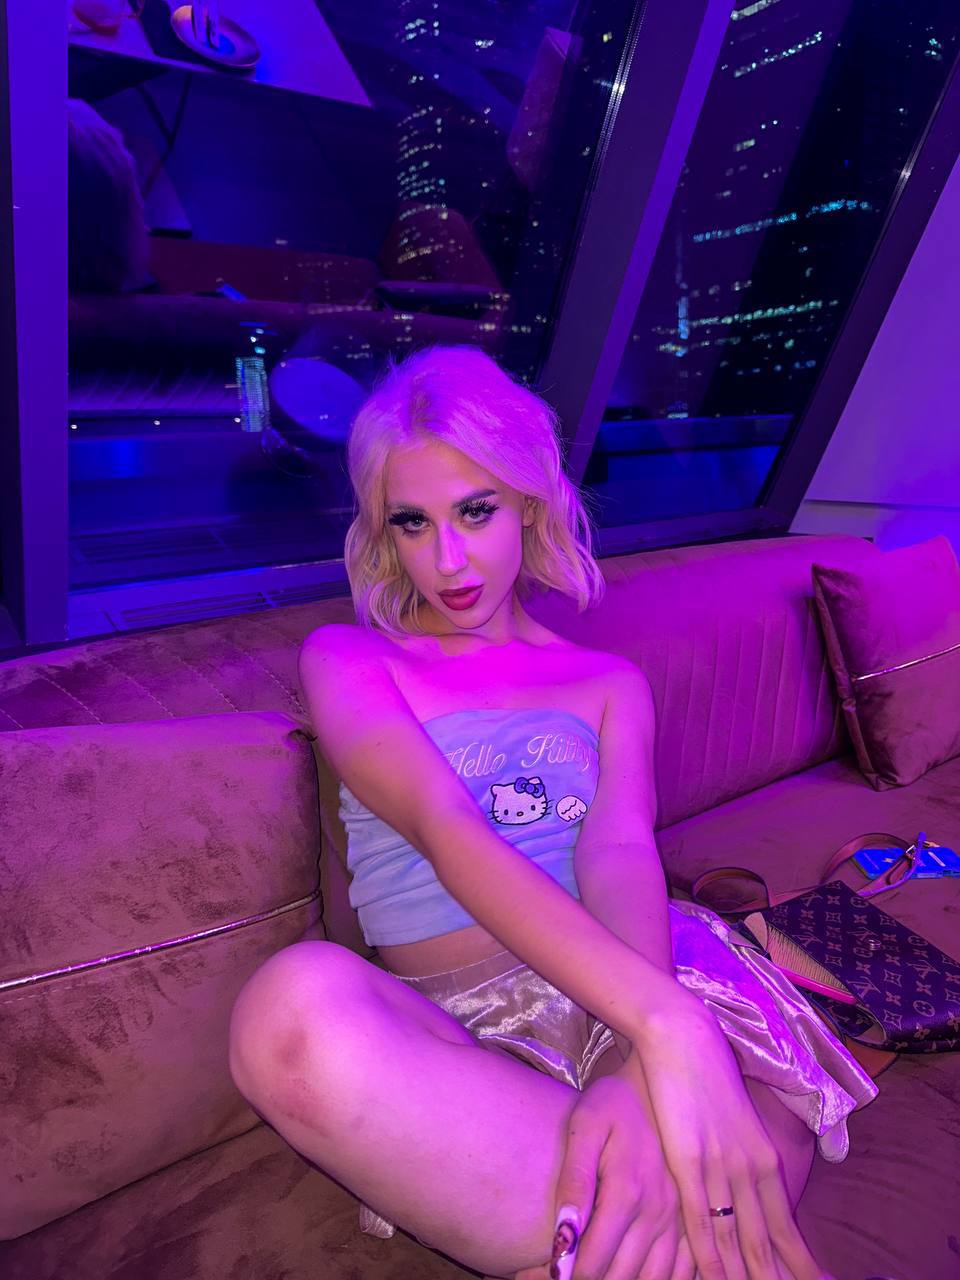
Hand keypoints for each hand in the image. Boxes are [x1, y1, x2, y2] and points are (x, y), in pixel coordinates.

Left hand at [516, 1057, 694, 1279]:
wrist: (654, 1086)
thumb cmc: (611, 1104)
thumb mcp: (584, 1125)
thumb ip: (575, 1180)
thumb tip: (564, 1235)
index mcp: (629, 1190)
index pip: (594, 1261)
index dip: (560, 1277)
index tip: (531, 1274)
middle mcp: (659, 1211)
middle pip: (620, 1277)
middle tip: (545, 1276)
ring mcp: (678, 1219)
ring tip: (582, 1271)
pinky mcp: (688, 1221)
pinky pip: (676, 1272)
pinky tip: (622, 1271)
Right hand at [636, 993, 835, 1279]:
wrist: (684, 1038)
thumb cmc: (704, 1076)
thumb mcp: (735, 1122)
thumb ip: (740, 1158)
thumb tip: (743, 1192)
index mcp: (765, 1161)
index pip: (788, 1231)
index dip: (799, 1267)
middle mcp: (750, 1169)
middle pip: (768, 1244)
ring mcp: (721, 1167)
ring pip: (737, 1239)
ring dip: (742, 1277)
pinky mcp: (689, 1160)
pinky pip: (701, 1219)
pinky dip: (707, 1256)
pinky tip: (710, 1278)